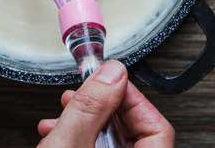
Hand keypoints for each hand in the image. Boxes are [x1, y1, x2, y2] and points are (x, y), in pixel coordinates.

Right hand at [37, 60, 175, 146]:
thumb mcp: (70, 143)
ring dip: (87, 120)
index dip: (132, 98)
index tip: (109, 80)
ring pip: (113, 141)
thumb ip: (92, 106)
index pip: (158, 126)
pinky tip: (57, 130)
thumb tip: (112, 73)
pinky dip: (79, 137)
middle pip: (135, 130)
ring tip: (66, 109)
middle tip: (86, 91)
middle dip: (103, 106)